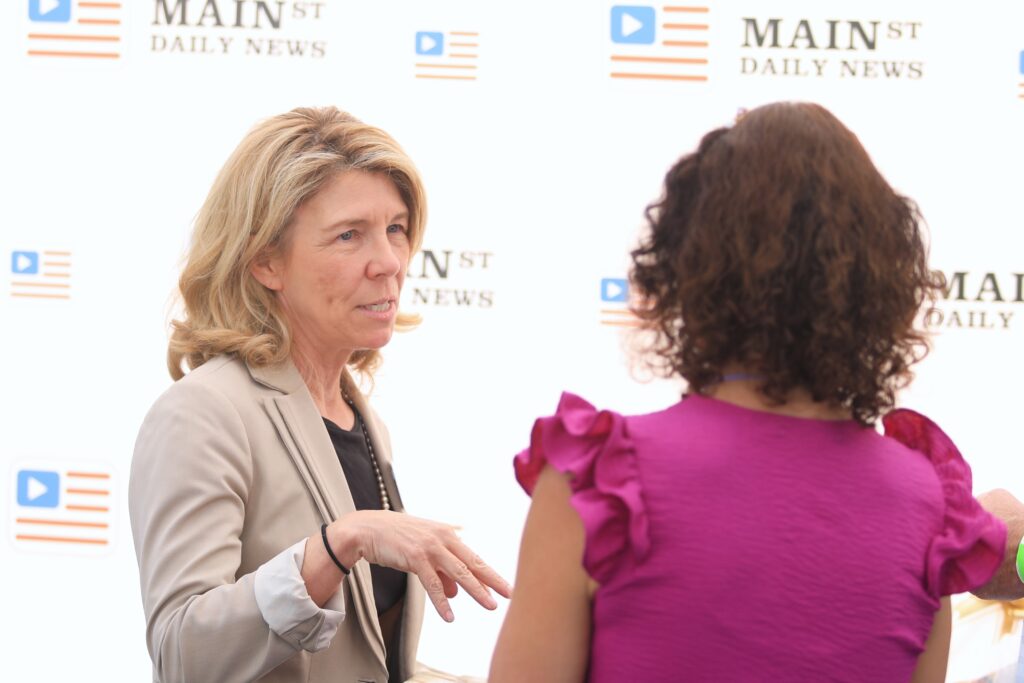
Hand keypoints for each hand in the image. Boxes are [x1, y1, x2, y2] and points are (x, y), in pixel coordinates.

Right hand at [328, 511, 511, 621]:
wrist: (368, 528)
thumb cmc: (397, 538)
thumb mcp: (423, 551)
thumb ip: (442, 571)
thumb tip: (456, 593)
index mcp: (447, 534)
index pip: (474, 557)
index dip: (491, 574)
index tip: (506, 587)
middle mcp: (443, 538)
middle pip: (473, 563)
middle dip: (493, 580)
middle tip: (510, 594)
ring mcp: (430, 547)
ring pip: (458, 573)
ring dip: (476, 591)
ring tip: (490, 606)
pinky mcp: (415, 557)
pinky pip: (432, 583)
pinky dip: (442, 601)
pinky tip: (450, 615)